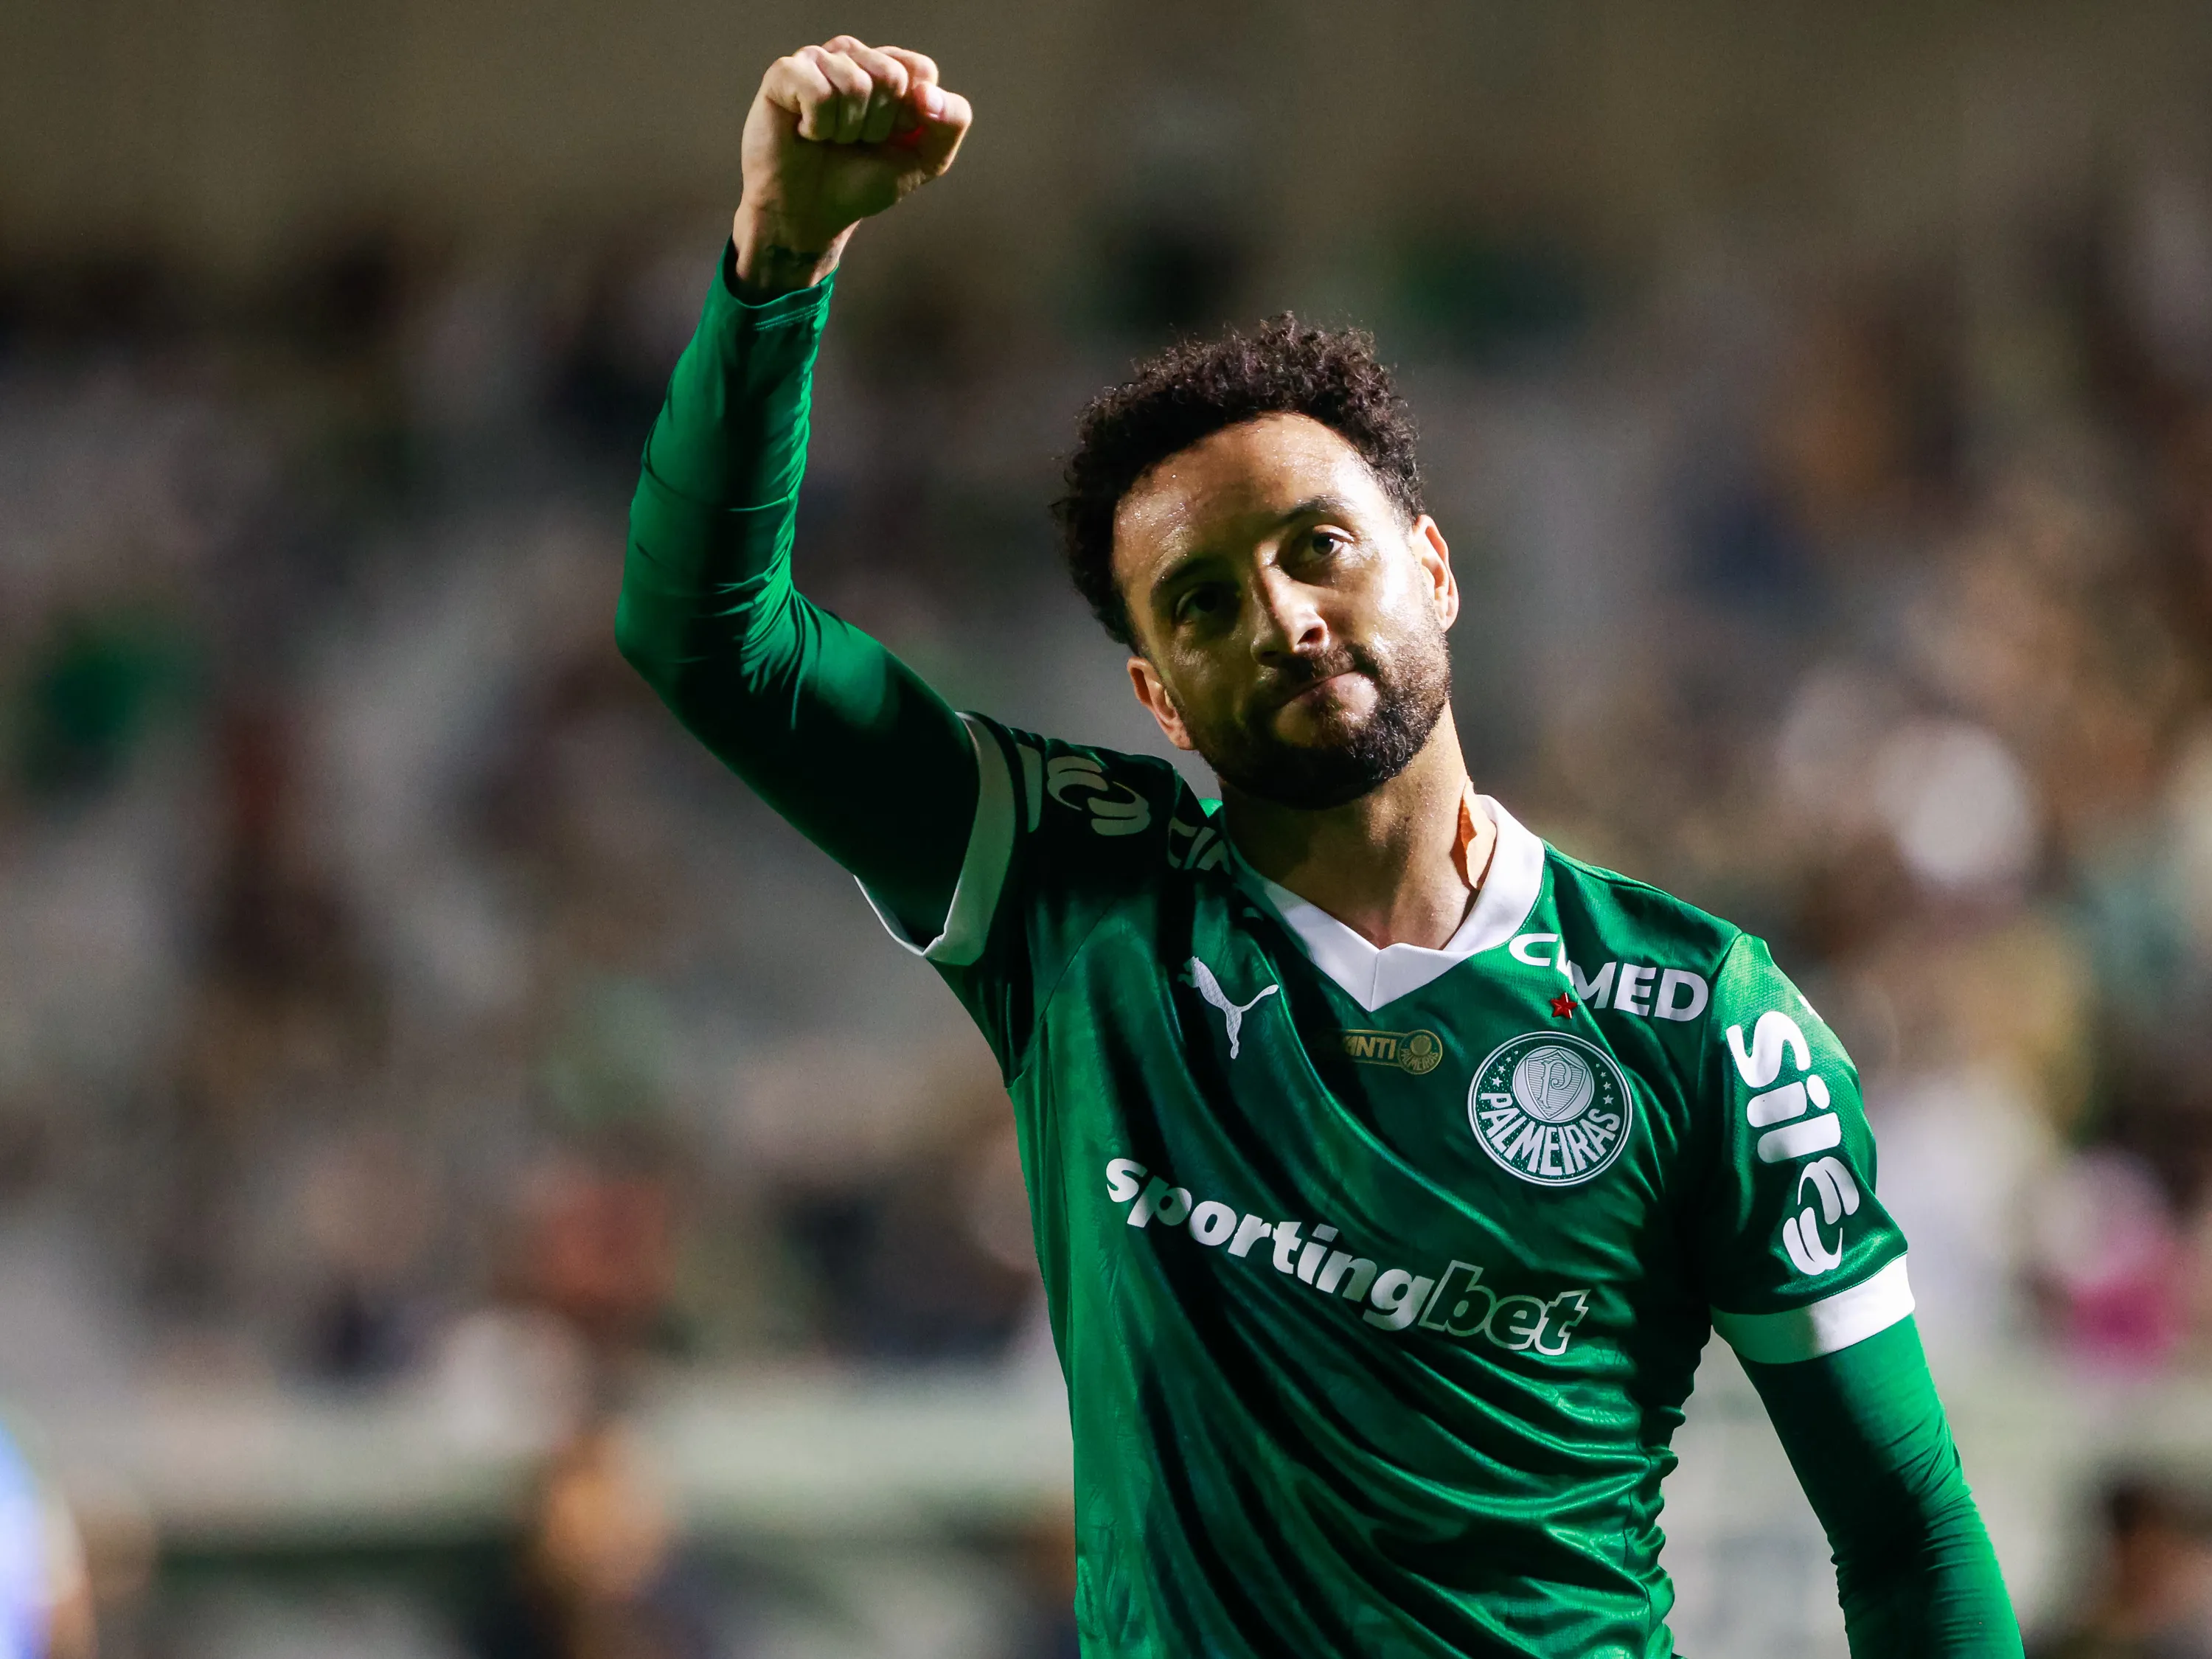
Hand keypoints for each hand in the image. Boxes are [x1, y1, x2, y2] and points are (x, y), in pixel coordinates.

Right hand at [733, 36, 971, 296]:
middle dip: (878, 125)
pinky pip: (818, 92)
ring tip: (830, 138)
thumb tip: (928, 94)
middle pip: (891, 75)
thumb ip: (951, 123)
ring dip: (847, 129)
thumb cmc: (863, 182)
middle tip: (856, 141)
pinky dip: (818, 127)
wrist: (812, 215)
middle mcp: (854, 56)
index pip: (921, 70)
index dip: (912, 116)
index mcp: (889, 69)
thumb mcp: (925, 160)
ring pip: (855, 83)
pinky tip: (806, 132)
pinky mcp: (785, 73)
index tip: (891, 138)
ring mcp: (818, 60)